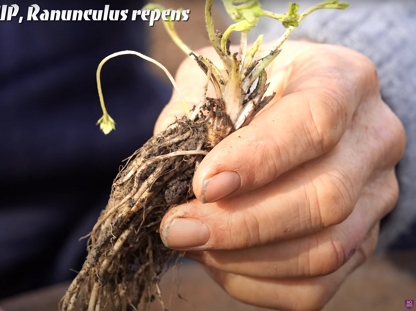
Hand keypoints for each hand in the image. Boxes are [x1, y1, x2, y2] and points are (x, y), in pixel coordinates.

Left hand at [156, 41, 405, 309]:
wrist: (291, 109)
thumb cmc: (247, 89)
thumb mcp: (215, 77)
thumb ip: (194, 112)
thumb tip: (173, 177)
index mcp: (342, 79)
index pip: (315, 119)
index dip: (258, 159)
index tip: (203, 185)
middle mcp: (373, 138)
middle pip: (325, 197)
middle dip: (241, 224)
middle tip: (178, 227)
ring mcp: (375, 195)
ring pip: (324, 251)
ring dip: (244, 259)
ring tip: (191, 243)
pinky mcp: (361, 240)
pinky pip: (317, 286)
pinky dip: (258, 284)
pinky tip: (217, 263)